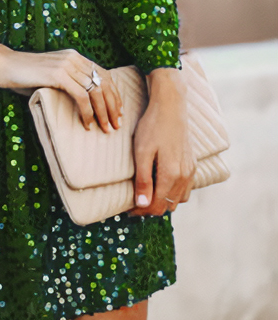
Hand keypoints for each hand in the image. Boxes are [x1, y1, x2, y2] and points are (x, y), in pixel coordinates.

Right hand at [0, 36, 121, 132]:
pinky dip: (87, 112)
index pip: (103, 74)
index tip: (118, 111)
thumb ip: (67, 83)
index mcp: (74, 56)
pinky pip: (81, 96)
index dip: (114, 94)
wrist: (3, 65)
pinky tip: (86, 124)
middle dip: (113, 106)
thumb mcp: (50, 77)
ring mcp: (66, 65)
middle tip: (116, 125)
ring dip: (103, 112)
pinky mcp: (58, 74)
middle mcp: (74, 58)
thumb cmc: (23, 75)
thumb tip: (84, 104)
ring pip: (95, 91)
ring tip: (105, 128)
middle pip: (104, 82)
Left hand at [129, 68, 195, 215]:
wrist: (170, 107)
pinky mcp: (192, 164)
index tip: (128, 209)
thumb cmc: (152, 128)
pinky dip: (173, 193)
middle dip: (151, 208)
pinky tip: (161, 185)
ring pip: (178, 199)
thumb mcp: (142, 153)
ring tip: (146, 196)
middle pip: (168, 205)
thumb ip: (143, 180)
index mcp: (171, 175)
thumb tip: (142, 205)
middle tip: (134, 203)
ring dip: (163, 201)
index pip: (157, 205)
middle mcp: (185, 176)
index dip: (141, 211)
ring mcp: (190, 170)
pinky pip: (185, 189)